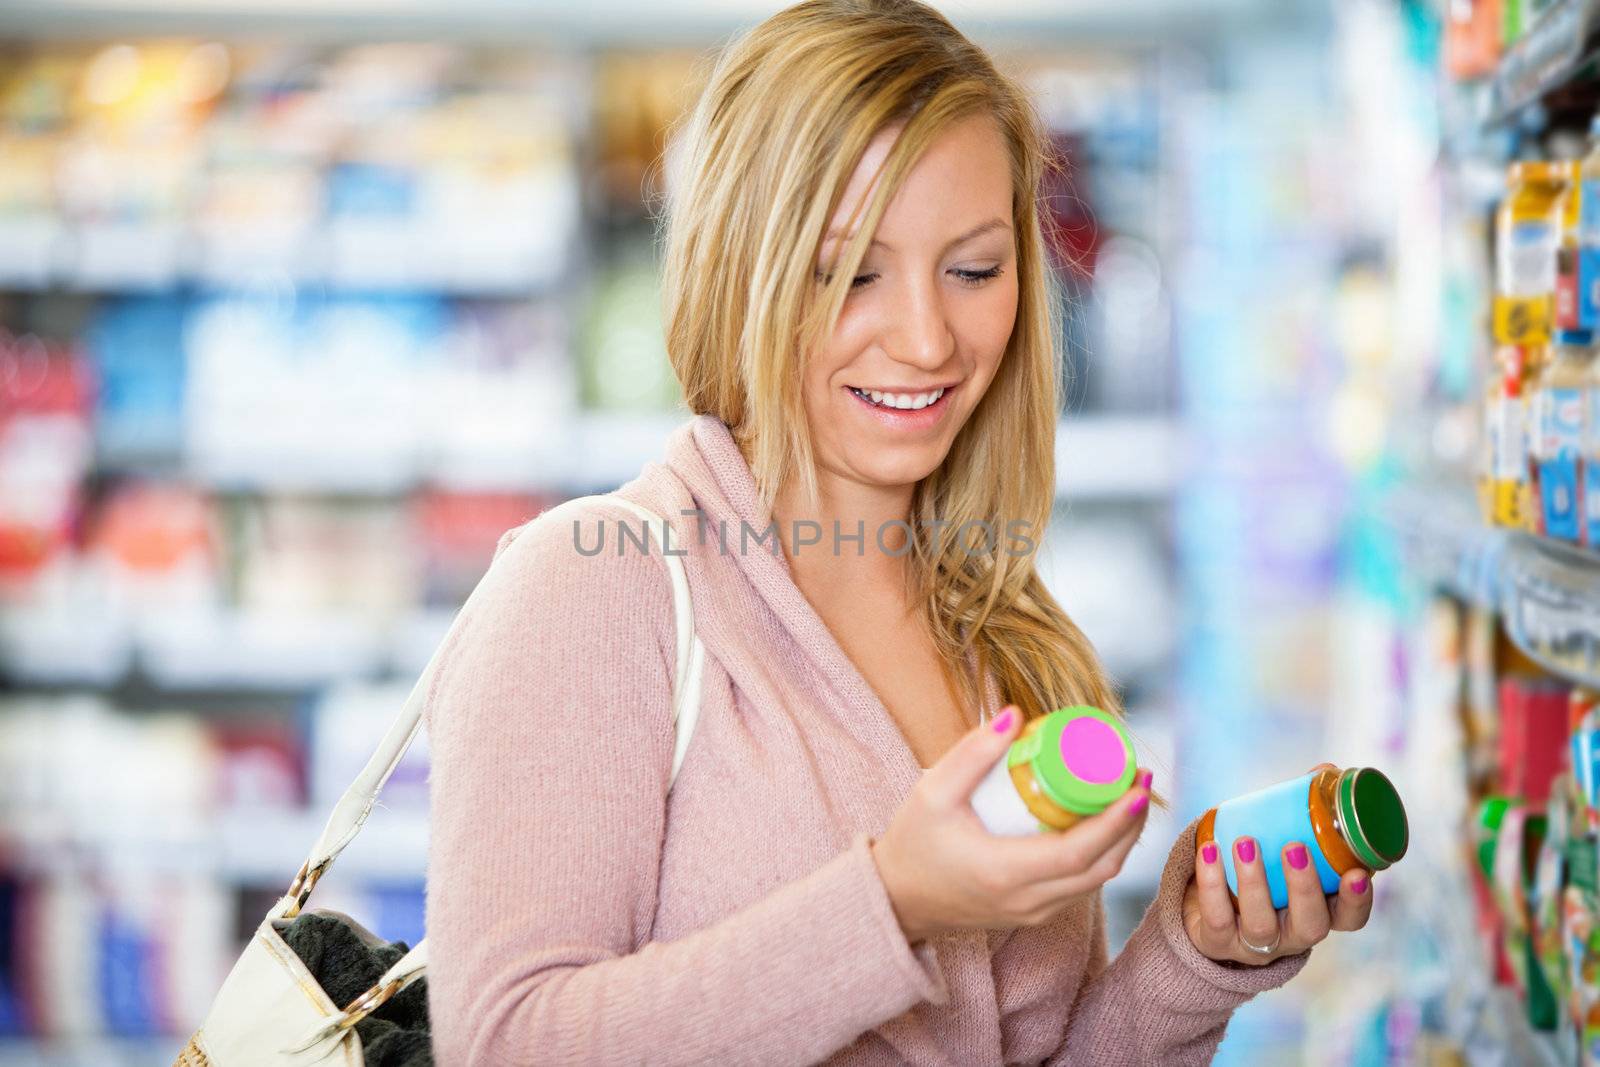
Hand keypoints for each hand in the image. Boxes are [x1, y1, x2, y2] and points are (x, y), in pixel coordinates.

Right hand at [869, 705, 1151, 943]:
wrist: (898, 897)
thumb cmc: (913, 843)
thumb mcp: (933, 793)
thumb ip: (971, 754)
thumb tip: (1015, 715)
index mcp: (1004, 873)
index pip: (1078, 852)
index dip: (1115, 822)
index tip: (1136, 787)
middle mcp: (1026, 901)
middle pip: (1100, 868)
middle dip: (1130, 826)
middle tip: (1140, 780)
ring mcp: (1032, 913)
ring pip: (1095, 881)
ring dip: (1121, 842)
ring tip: (1130, 797)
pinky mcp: (1032, 914)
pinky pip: (1080, 887)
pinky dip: (1100, 856)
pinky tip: (1103, 824)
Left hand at [1182, 763, 1373, 965]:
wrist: (1207, 914)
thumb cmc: (1262, 874)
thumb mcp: (1285, 852)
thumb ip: (1306, 815)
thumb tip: (1325, 771)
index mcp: (1318, 914)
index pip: (1350, 919)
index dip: (1358, 901)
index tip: (1358, 873)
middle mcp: (1292, 936)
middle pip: (1310, 926)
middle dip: (1305, 888)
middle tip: (1294, 847)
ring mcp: (1254, 944)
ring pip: (1261, 924)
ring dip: (1255, 882)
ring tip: (1245, 841)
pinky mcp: (1216, 941)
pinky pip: (1216, 917)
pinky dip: (1212, 882)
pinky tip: (1209, 849)